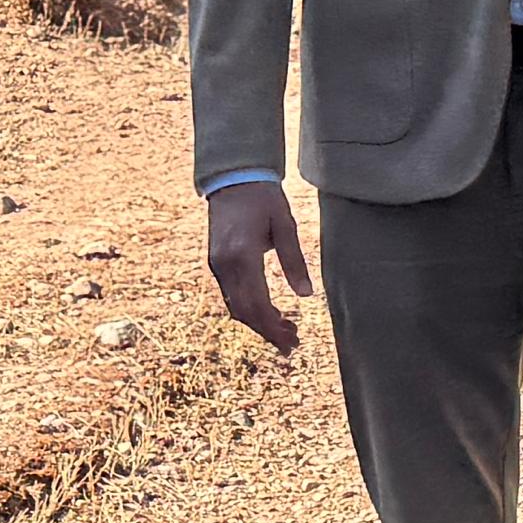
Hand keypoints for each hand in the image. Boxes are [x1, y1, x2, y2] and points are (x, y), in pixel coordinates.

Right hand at [205, 182, 311, 354]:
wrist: (232, 177)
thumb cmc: (263, 198)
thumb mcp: (285, 225)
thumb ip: (294, 261)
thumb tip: (306, 296)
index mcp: (243, 255)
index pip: (257, 304)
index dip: (274, 328)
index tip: (293, 341)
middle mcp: (225, 264)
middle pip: (244, 312)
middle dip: (268, 332)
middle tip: (293, 345)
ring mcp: (217, 264)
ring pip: (235, 306)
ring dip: (258, 323)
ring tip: (285, 331)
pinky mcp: (216, 262)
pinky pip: (231, 294)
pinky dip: (249, 308)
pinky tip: (268, 312)